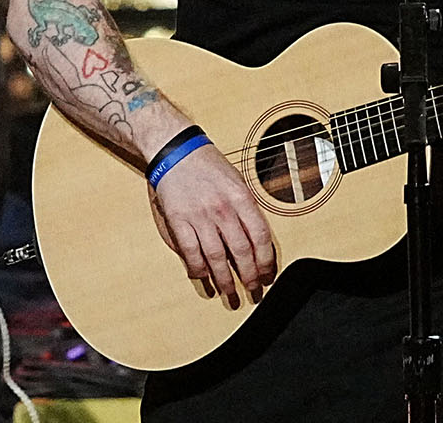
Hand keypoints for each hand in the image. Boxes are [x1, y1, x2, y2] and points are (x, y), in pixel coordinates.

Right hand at [147, 144, 276, 307]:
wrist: (174, 149)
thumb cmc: (207, 164)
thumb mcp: (237, 180)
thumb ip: (246, 209)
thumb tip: (255, 240)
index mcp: (241, 198)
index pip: (260, 237)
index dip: (266, 261)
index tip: (267, 275)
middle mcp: (222, 209)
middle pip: (241, 252)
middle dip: (249, 277)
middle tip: (253, 291)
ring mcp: (199, 217)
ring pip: (216, 257)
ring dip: (225, 280)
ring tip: (230, 293)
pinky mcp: (178, 221)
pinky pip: (191, 252)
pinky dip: (198, 269)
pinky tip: (203, 278)